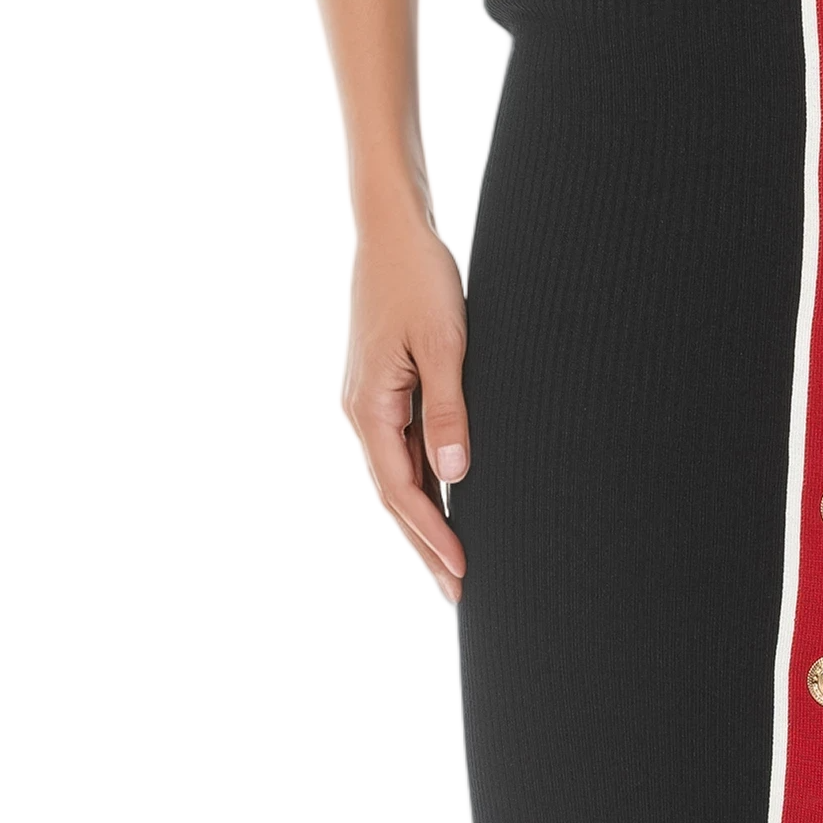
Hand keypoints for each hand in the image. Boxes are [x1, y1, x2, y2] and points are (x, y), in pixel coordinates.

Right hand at [343, 216, 470, 599]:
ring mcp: (371, 402)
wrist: (394, 230)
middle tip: (456, 593)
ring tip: (454, 563)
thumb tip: (455, 477)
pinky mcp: (385, 388)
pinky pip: (404, 448)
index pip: (401, 490)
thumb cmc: (419, 278)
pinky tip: (448, 502)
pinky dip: (425, 482)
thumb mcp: (443, 345)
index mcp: (368, 407)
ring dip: (426, 519)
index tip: (461, 572)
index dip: (432, 535)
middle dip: (425, 545)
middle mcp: (362, 412)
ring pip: (399, 475)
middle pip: (394, 495)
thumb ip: (450, 411)